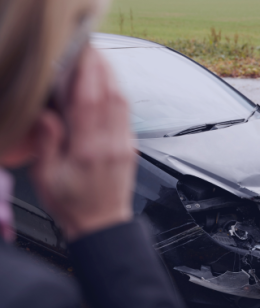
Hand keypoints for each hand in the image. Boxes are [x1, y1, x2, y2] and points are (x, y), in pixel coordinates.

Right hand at [32, 46, 135, 241]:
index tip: (82, 53)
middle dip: (102, 67)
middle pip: (111, 96)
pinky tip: (111, 87)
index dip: (87, 73)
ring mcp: (124, 146)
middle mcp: (111, 145)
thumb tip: (47, 114)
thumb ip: (48, 144)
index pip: (90, 102)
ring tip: (101, 61)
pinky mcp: (130, 148)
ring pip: (123, 103)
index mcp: (88, 152)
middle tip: (92, 49)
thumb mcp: (47, 179)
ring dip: (113, 78)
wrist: (103, 224)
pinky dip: (119, 95)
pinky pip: (127, 115)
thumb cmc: (75, 206)